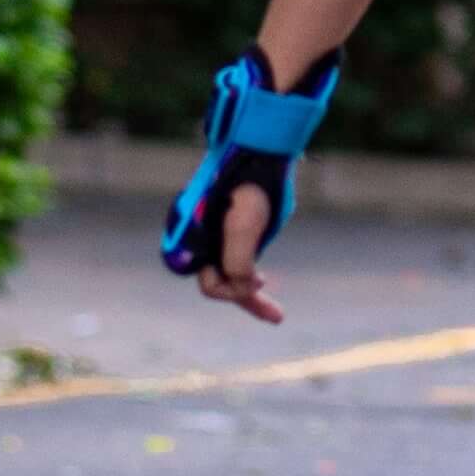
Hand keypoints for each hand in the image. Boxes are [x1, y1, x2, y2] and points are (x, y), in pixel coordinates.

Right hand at [191, 180, 284, 323]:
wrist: (260, 159)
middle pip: (221, 285)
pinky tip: (266, 285)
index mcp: (197, 243)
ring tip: (276, 314)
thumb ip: (238, 260)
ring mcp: (220, 239)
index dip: (234, 291)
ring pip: (233, 278)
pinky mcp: (236, 234)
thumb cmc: (248, 190)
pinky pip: (241, 264)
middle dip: (245, 299)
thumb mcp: (243, 225)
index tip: (261, 280)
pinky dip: (252, 280)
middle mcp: (205, 244)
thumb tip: (244, 288)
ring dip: (252, 295)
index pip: (210, 285)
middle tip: (277, 316)